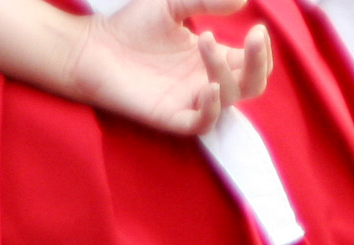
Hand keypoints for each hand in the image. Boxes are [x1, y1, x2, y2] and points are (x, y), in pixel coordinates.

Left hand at [65, 0, 270, 135]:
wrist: (92, 47)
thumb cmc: (131, 27)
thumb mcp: (173, 4)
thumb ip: (206, 0)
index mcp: (211, 59)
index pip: (252, 64)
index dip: (261, 50)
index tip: (256, 27)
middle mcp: (204, 82)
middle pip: (251, 85)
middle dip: (258, 61)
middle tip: (253, 36)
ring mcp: (188, 101)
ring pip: (229, 99)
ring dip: (225, 69)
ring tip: (204, 40)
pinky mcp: (169, 116)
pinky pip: (201, 123)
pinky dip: (211, 109)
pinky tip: (208, 86)